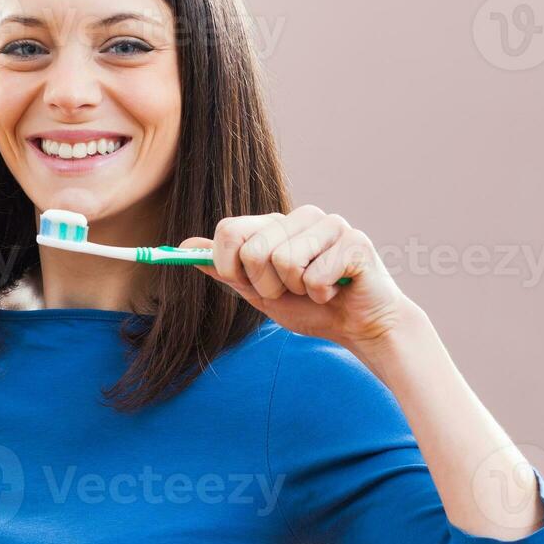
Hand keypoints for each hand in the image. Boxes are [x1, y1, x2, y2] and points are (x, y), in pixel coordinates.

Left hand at [179, 205, 420, 350]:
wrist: (360, 326)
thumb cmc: (311, 308)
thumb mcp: (258, 292)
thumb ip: (225, 269)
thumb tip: (184, 246)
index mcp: (275, 224)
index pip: (229, 230)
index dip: (230, 266)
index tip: (250, 283)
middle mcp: (301, 216)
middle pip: (253, 249)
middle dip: (267, 285)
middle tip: (292, 290)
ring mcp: (331, 224)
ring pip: (284, 261)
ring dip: (297, 290)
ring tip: (317, 289)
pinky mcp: (355, 241)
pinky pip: (315, 276)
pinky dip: (322, 295)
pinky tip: (337, 290)